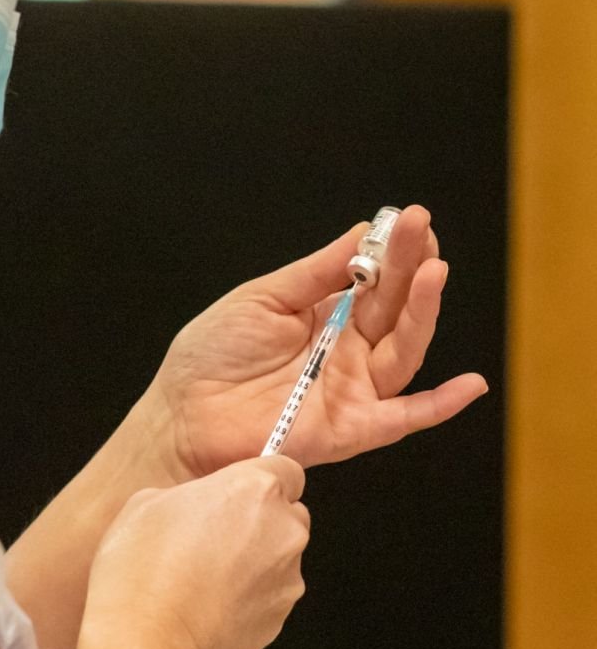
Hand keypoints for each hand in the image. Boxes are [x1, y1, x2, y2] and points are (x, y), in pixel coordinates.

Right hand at [78, 456, 310, 648]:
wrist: (147, 638)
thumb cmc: (142, 567)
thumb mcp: (149, 500)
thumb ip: (190, 495)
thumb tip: (197, 506)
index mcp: (255, 489)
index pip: (285, 467)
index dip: (258, 477)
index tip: (237, 488)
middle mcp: (283, 530)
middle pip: (288, 512)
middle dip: (259, 518)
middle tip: (211, 530)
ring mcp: (286, 578)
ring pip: (279, 556)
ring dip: (253, 558)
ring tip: (201, 572)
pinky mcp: (280, 618)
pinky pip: (269, 594)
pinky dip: (247, 594)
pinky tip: (206, 600)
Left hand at [150, 205, 488, 475]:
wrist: (180, 415)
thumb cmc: (211, 356)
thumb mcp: (261, 299)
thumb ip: (313, 274)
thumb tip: (362, 234)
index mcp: (325, 317)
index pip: (374, 282)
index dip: (395, 252)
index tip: (411, 219)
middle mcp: (347, 353)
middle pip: (394, 310)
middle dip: (413, 269)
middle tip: (424, 231)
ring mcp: (351, 390)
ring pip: (403, 352)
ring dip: (423, 314)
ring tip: (433, 273)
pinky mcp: (348, 429)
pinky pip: (402, 419)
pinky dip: (438, 406)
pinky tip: (470, 384)